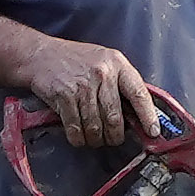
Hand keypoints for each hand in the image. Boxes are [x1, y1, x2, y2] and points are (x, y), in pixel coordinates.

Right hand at [13, 37, 154, 152]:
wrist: (41, 55)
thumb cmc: (77, 60)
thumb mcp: (105, 61)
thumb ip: (121, 82)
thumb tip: (138, 114)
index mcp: (117, 64)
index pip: (138, 93)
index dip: (147, 116)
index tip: (153, 132)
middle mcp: (102, 74)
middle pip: (115, 117)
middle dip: (115, 136)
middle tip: (114, 140)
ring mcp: (82, 86)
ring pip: (95, 126)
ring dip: (96, 139)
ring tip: (96, 139)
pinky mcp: (64, 96)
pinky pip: (76, 128)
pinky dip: (78, 138)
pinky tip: (80, 137)